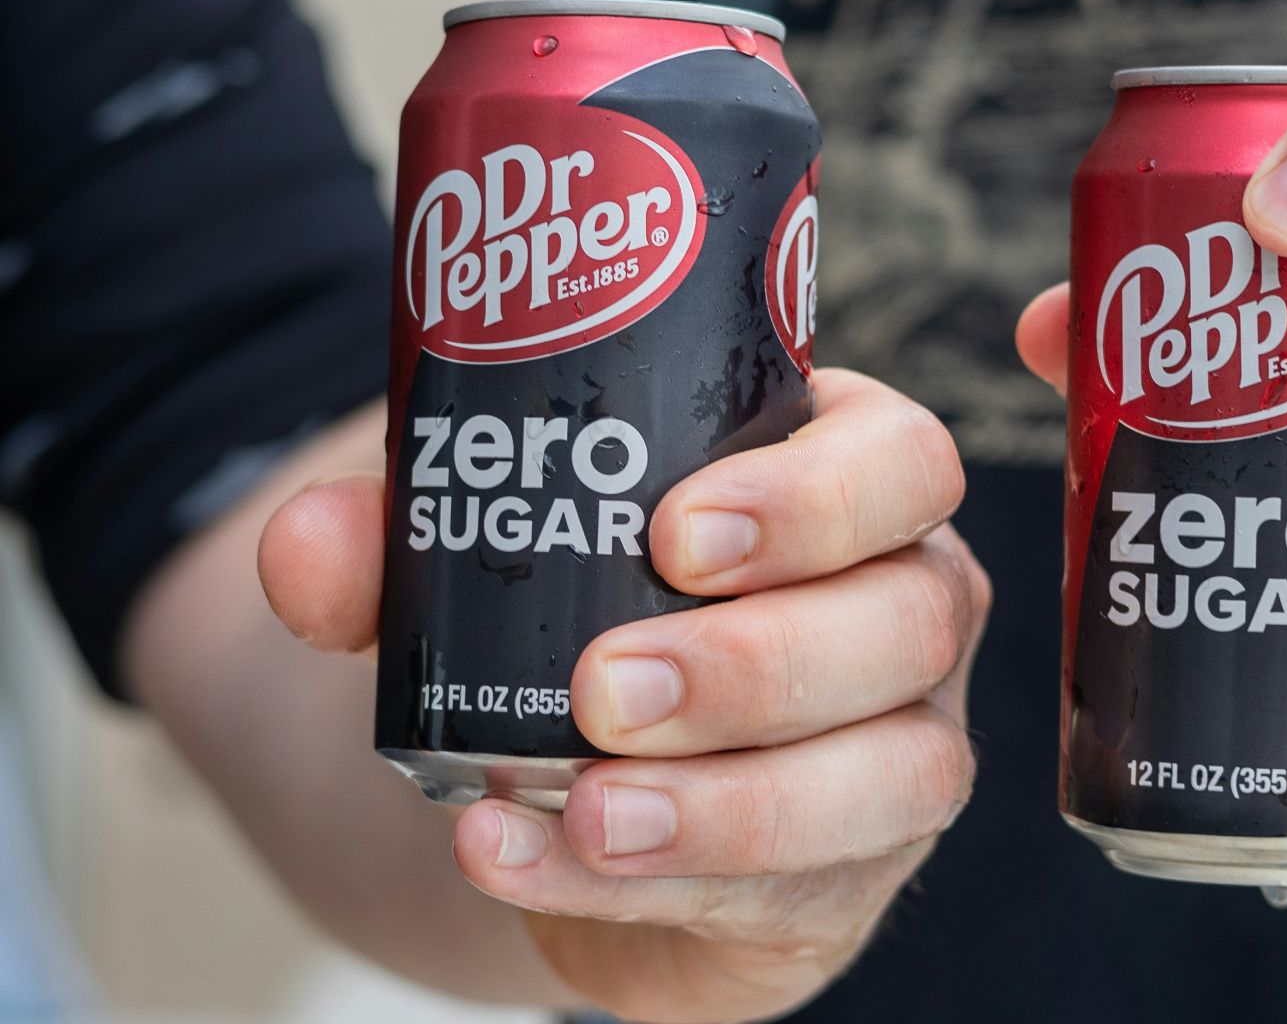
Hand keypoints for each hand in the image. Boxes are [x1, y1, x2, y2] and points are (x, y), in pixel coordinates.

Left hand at [258, 368, 986, 1021]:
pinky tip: (525, 859)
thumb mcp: (496, 551)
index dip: (819, 498)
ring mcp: (901, 746)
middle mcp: (908, 608)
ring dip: (737, 801)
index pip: (903, 462)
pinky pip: (796, 888)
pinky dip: (653, 885)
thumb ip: (399, 535)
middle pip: (912, 619)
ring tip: (587, 804)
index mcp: (849, 484)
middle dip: (761, 662)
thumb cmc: (580, 615)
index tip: (676, 534)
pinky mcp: (851, 874)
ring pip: (899, 772)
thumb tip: (310, 546)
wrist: (580, 780)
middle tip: (606, 689)